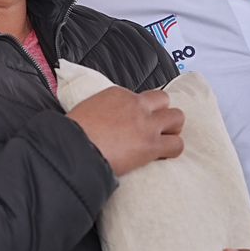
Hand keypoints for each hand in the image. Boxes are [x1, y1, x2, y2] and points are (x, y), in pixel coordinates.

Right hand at [67, 85, 183, 175]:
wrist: (73, 148)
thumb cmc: (72, 134)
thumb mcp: (85, 111)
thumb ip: (99, 112)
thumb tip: (99, 123)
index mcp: (117, 94)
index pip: (140, 97)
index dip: (140, 111)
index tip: (135, 122)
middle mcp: (135, 104)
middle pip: (163, 100)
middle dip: (162, 114)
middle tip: (156, 128)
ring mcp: (146, 123)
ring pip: (177, 117)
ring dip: (172, 129)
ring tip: (163, 141)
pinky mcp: (151, 145)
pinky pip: (176, 145)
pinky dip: (172, 151)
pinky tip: (162, 156)